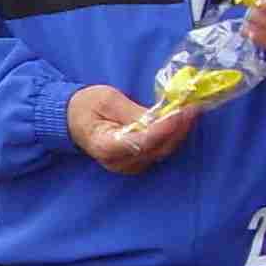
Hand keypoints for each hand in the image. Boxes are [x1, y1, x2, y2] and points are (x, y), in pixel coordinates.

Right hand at [67, 84, 199, 174]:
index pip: (143, 141)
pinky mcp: (137, 163)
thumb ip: (133, 111)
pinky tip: (180, 120)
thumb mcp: (106, 99)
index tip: (183, 110)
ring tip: (191, 110)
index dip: (166, 127)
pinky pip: (160, 151)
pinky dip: (173, 136)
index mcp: (106, 146)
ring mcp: (129, 165)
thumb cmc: (86, 106)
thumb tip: (160, 116)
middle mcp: (120, 162)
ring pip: (163, 151)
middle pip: (158, 148)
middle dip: (179, 127)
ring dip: (179, 131)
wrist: (72, 120)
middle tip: (193, 106)